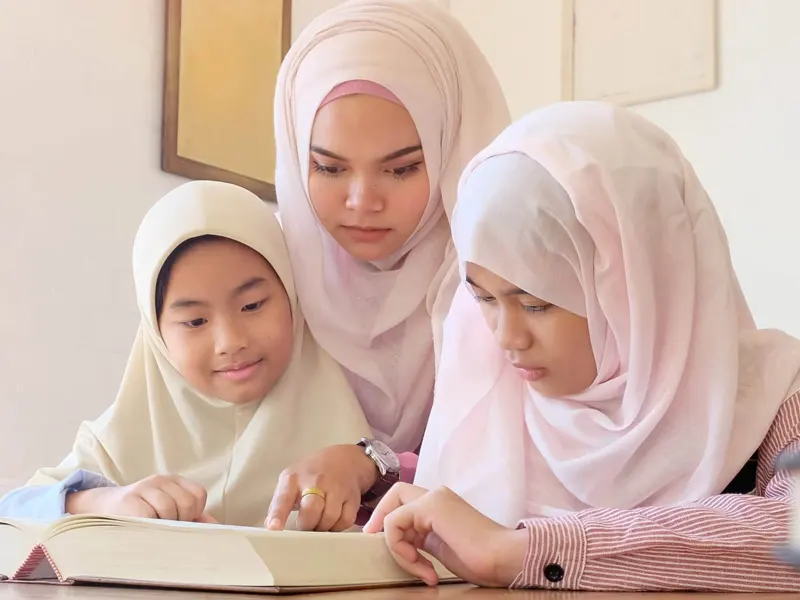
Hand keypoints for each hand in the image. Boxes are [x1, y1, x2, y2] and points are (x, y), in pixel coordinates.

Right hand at [66, 474, 215, 522]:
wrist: (102, 508)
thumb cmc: (140, 513)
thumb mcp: (167, 510)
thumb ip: (191, 517)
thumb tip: (214, 525)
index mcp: (173, 481)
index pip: (198, 494)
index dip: (193, 512)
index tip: (180, 521)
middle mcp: (160, 480)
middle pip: (186, 503)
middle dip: (179, 521)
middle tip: (164, 527)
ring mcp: (143, 488)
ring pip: (168, 509)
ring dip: (162, 525)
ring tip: (151, 527)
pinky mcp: (128, 500)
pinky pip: (149, 515)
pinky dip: (148, 526)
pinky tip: (141, 527)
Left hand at [265, 444, 377, 531]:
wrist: (345, 459)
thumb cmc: (311, 474)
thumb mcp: (291, 480)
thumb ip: (280, 503)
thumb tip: (270, 527)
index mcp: (294, 478)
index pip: (283, 498)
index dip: (278, 515)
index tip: (274, 528)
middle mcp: (315, 481)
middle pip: (310, 511)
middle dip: (307, 526)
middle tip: (306, 526)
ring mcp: (336, 488)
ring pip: (329, 519)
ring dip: (323, 528)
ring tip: (319, 523)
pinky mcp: (352, 497)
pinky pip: (345, 521)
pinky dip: (338, 527)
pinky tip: (333, 521)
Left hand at [363, 483, 526, 587]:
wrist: (503, 557)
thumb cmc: (481, 558)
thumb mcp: (442, 546)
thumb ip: (422, 539)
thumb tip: (401, 545)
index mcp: (441, 503)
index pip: (404, 501)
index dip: (389, 520)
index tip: (391, 548)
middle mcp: (436, 495)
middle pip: (395, 495)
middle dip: (381, 519)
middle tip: (377, 543)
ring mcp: (433, 498)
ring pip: (392, 513)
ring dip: (397, 547)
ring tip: (421, 570)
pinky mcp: (430, 507)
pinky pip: (394, 524)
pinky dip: (400, 548)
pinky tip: (423, 566)